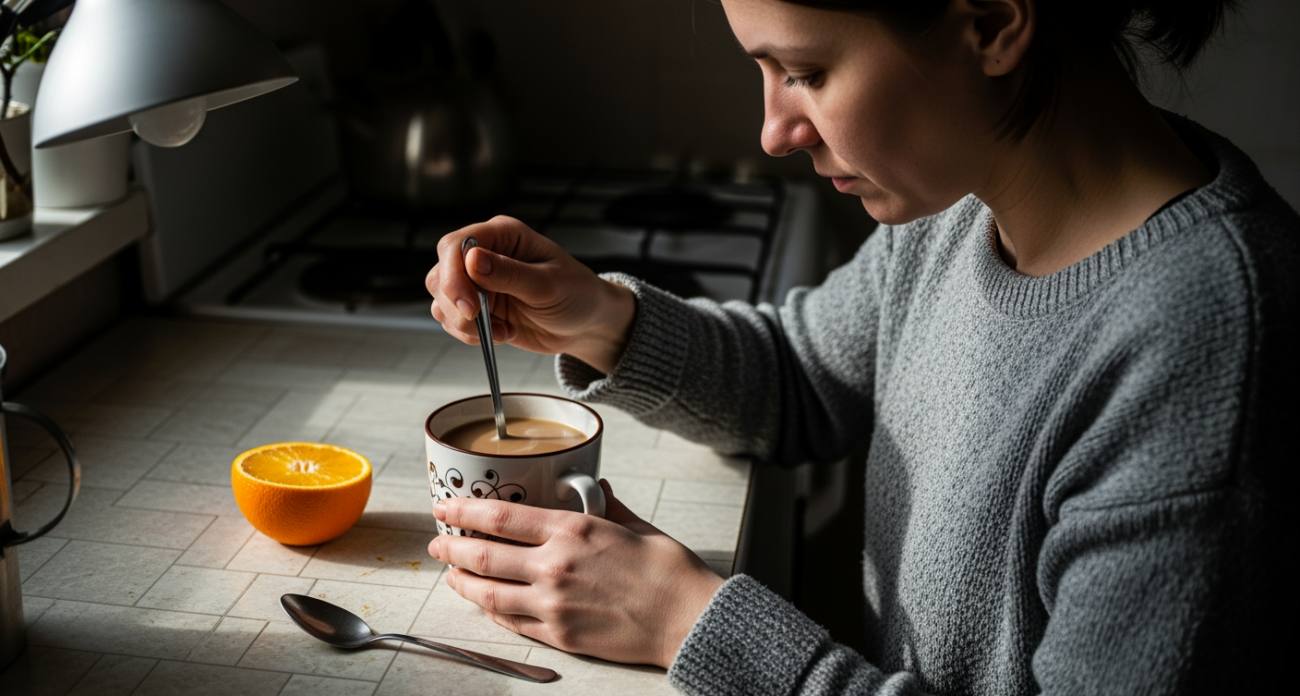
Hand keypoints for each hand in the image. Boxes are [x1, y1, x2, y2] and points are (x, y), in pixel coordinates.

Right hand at [427, 216, 636, 372]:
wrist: (586, 324)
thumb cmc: (577, 294)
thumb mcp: (549, 284)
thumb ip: (510, 273)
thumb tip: (472, 260)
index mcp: (503, 235)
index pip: (456, 245)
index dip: (454, 275)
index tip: (469, 305)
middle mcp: (485, 254)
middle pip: (442, 273)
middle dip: (456, 305)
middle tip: (483, 322)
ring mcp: (478, 282)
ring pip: (442, 300)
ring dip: (465, 324)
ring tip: (503, 331)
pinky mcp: (477, 307)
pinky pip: (452, 321)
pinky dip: (469, 334)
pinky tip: (501, 334)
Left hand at [427, 480, 725, 667]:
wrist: (689, 619)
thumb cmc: (669, 572)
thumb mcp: (635, 525)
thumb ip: (605, 505)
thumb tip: (593, 487)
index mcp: (573, 531)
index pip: (499, 517)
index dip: (462, 511)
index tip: (444, 506)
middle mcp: (555, 566)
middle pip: (483, 555)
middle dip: (451, 547)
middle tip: (436, 542)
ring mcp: (553, 604)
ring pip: (488, 594)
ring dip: (461, 583)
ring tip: (450, 575)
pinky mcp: (560, 635)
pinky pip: (512, 622)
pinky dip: (490, 612)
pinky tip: (483, 604)